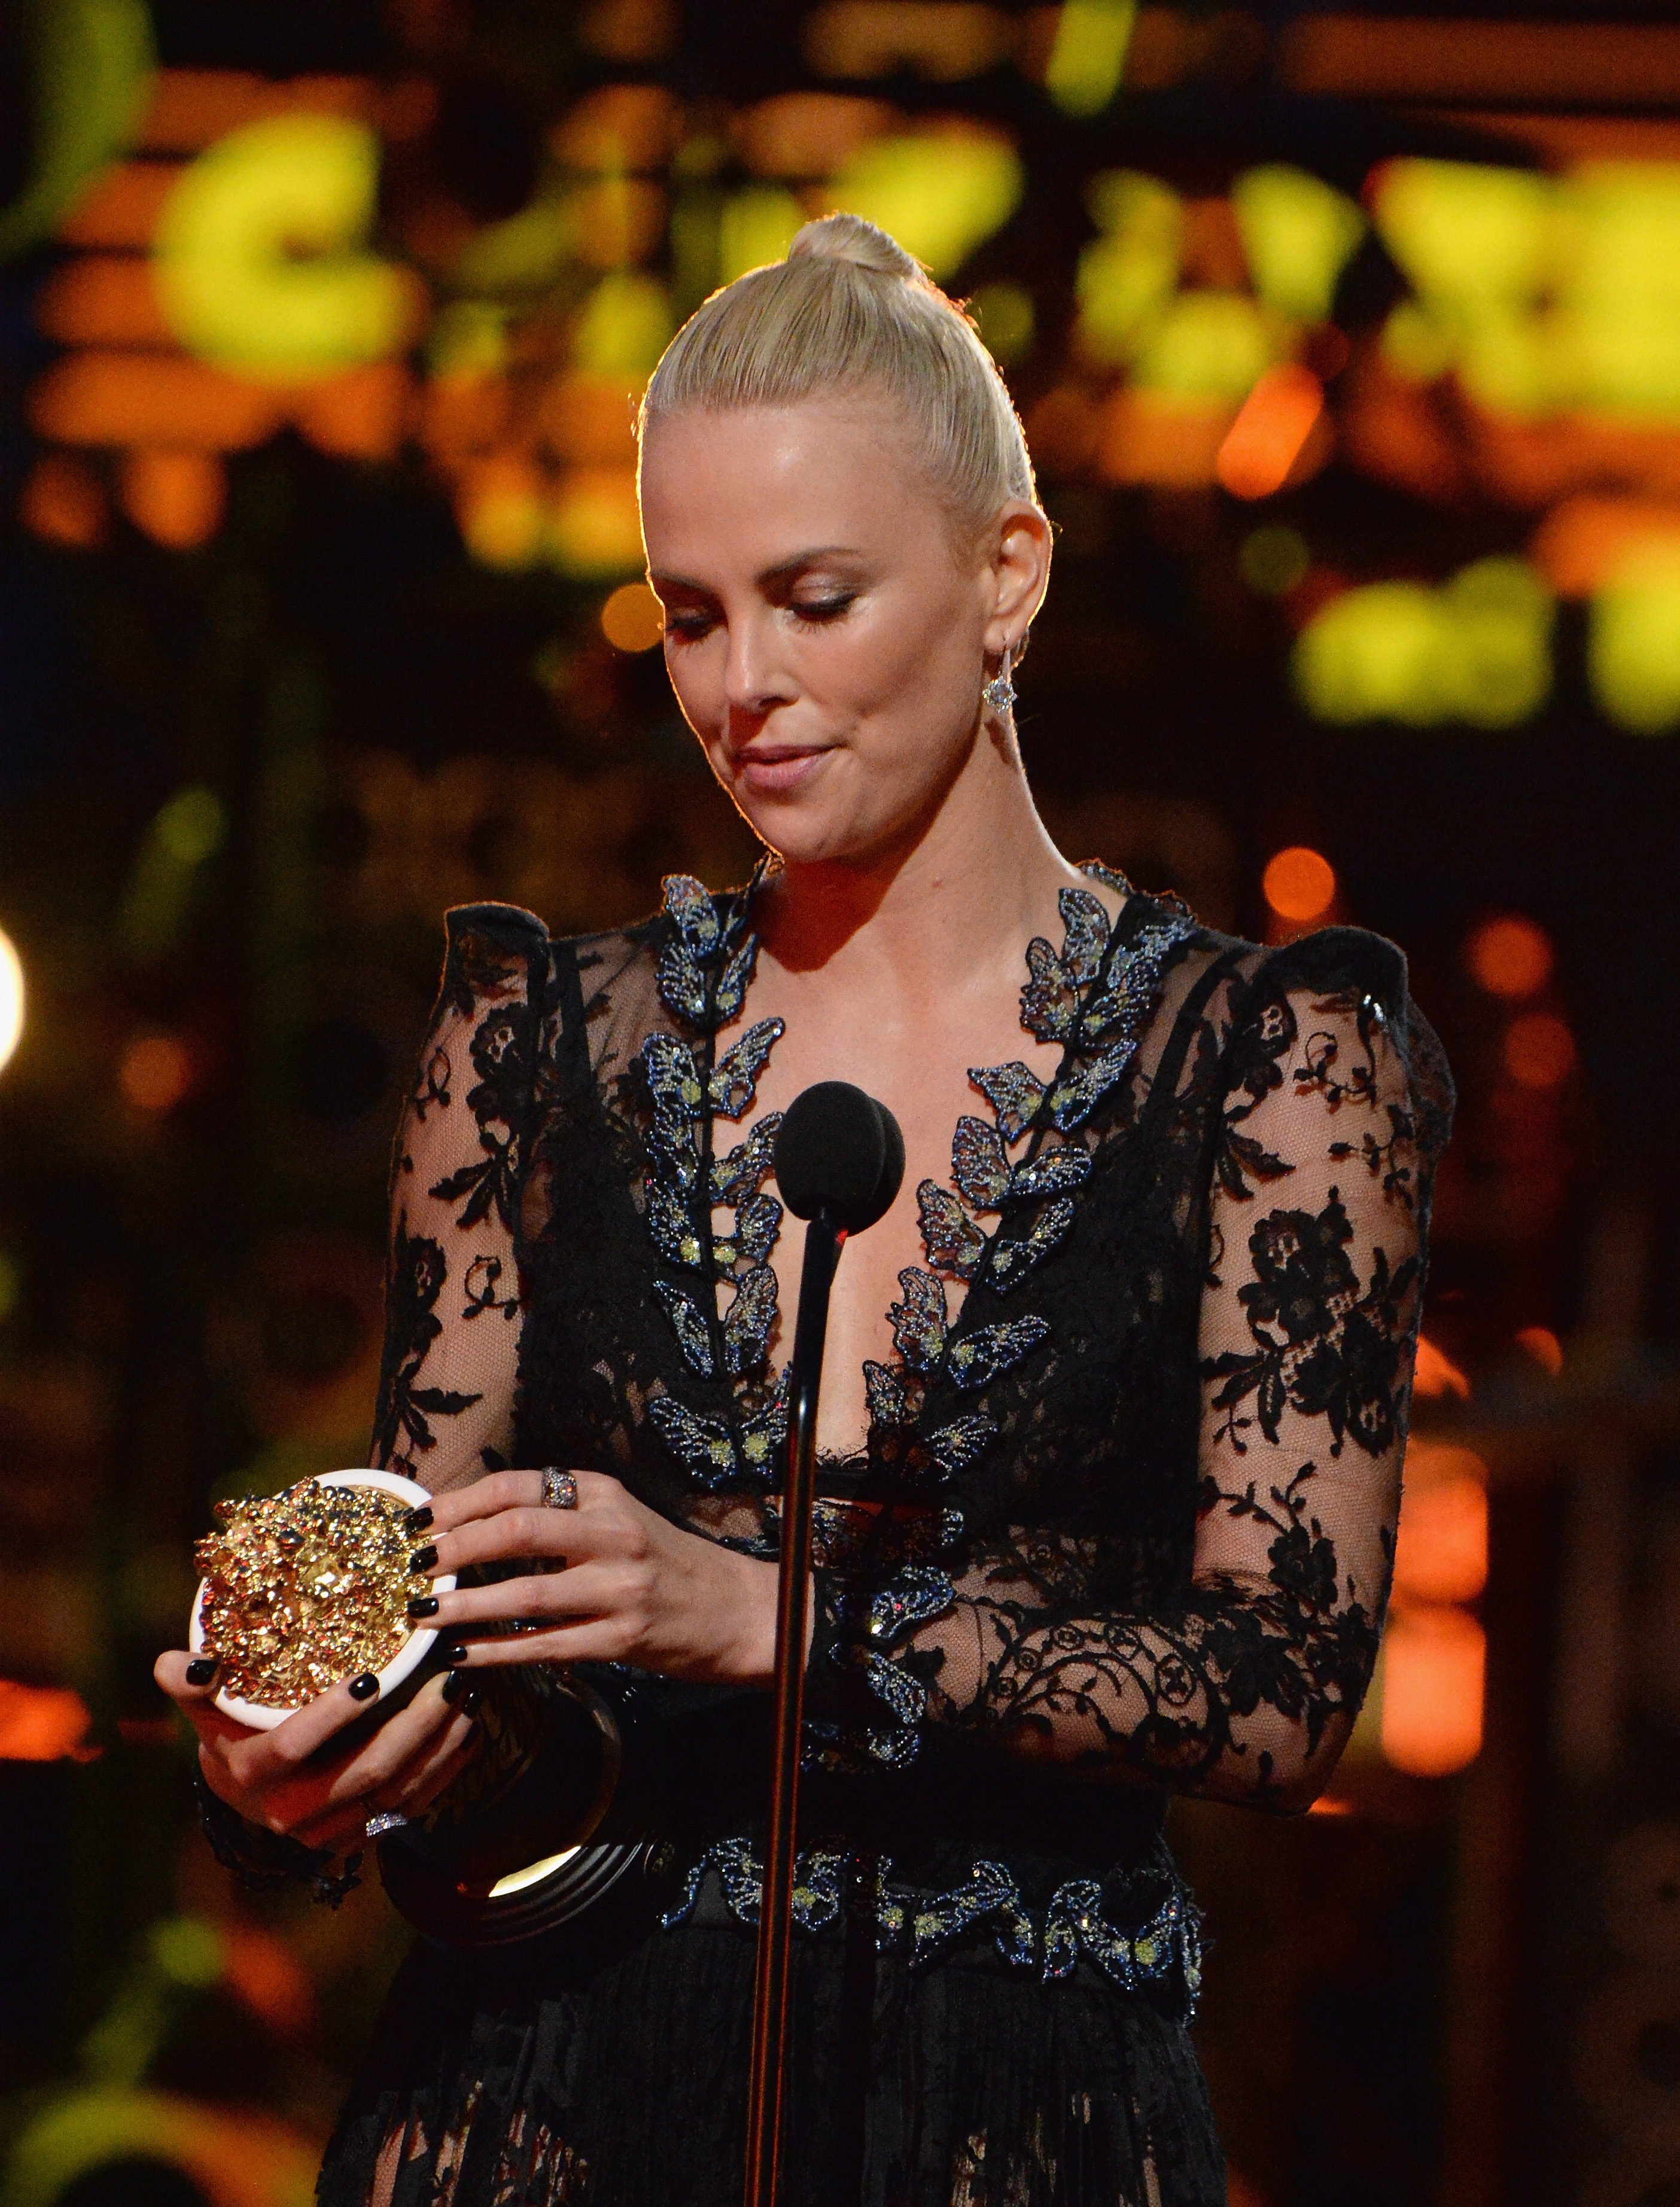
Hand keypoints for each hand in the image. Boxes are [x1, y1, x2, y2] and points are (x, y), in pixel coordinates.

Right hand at [154, 1651, 481, 1854]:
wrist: (246, 1792)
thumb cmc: (230, 1729)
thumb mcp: (203, 1706)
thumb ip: (187, 1681)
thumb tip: (187, 1661)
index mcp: (251, 1775)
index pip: (293, 1747)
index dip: (331, 1716)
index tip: (371, 1676)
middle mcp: (289, 1814)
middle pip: (362, 1772)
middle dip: (412, 1726)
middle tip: (447, 1677)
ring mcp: (329, 1831)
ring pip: (395, 1791)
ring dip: (438, 1744)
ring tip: (465, 1694)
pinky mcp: (360, 1836)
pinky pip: (412, 1806)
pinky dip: (445, 1768)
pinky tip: (467, 1728)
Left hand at [404, 1469, 780, 1684]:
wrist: (737, 1608)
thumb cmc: (665, 1562)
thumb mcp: (618, 1518)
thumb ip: (559, 1514)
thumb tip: (471, 1522)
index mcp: (604, 1493)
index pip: (517, 1486)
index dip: (458, 1503)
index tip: (416, 1521)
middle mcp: (612, 1532)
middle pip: (516, 1529)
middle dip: (452, 1548)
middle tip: (410, 1567)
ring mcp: (620, 1587)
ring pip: (525, 1593)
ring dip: (463, 1606)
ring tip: (423, 1615)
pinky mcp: (622, 1638)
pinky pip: (545, 1646)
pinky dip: (496, 1651)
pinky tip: (462, 1656)